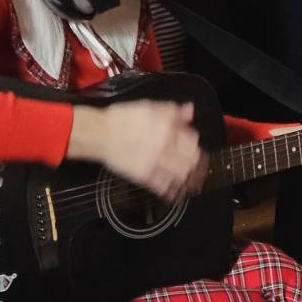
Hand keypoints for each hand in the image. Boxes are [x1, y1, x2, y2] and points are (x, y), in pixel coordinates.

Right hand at [68, 99, 206, 201]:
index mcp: (168, 129)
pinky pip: (162, 186)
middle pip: (191, 160)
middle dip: (198, 165)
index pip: (192, 140)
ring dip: (189, 180)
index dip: (195, 144)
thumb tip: (190, 111)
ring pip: (180, 175)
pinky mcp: (143, 175)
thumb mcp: (151, 107)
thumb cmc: (124, 118)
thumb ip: (172, 111)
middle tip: (200, 169)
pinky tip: (175, 194)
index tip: (196, 148)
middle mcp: (165, 147)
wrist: (101, 133)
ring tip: (193, 184)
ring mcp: (155, 162)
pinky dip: (171, 191)